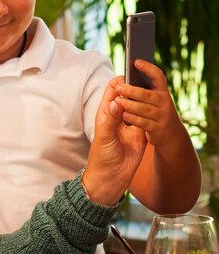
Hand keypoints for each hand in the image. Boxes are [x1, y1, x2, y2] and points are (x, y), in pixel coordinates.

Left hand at [82, 77, 147, 204]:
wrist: (112, 177)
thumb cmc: (102, 156)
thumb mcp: (104, 137)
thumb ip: (110, 120)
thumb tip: (117, 103)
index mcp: (105, 113)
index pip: (112, 91)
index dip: (119, 83)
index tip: (127, 77)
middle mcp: (117, 116)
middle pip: (126, 95)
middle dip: (132, 88)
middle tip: (138, 84)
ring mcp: (130, 124)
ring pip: (137, 105)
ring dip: (140, 100)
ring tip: (144, 97)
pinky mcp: (141, 133)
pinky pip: (146, 118)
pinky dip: (148, 113)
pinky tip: (151, 111)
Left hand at [114, 60, 185, 147]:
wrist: (171, 137)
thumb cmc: (156, 114)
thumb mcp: (154, 101)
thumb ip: (143, 91)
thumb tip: (125, 80)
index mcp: (162, 92)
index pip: (157, 76)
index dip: (147, 68)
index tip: (135, 61)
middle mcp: (164, 102)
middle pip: (147, 94)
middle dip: (132, 90)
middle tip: (120, 88)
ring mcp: (162, 116)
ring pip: (144, 109)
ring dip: (130, 105)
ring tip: (118, 101)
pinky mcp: (157, 129)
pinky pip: (143, 122)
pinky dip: (133, 118)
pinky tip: (124, 115)